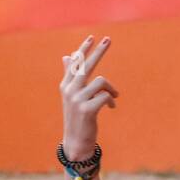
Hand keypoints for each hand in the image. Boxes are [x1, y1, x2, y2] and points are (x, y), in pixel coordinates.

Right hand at [61, 35, 117, 161]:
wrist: (76, 142)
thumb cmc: (76, 118)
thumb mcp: (71, 96)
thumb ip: (70, 76)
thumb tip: (67, 56)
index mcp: (65, 86)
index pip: (75, 63)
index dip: (83, 50)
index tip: (92, 37)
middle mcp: (69, 91)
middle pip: (86, 66)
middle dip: (98, 52)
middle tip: (108, 39)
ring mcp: (77, 100)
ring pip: (100, 82)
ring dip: (110, 89)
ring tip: (114, 96)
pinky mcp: (87, 110)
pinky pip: (105, 96)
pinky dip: (111, 100)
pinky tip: (111, 107)